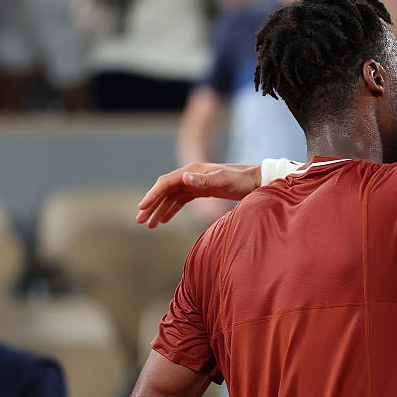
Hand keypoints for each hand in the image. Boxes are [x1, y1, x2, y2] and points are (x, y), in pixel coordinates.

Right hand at [136, 162, 260, 228]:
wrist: (256, 180)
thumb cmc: (241, 180)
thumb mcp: (223, 181)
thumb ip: (203, 180)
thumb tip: (184, 179)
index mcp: (191, 171)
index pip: (166, 183)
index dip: (153, 195)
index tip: (142, 208)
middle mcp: (190, 175)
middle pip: (165, 190)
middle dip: (152, 205)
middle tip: (140, 220)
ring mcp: (195, 182)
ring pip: (171, 197)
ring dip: (159, 210)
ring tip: (149, 224)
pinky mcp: (201, 190)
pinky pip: (181, 200)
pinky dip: (171, 210)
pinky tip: (164, 220)